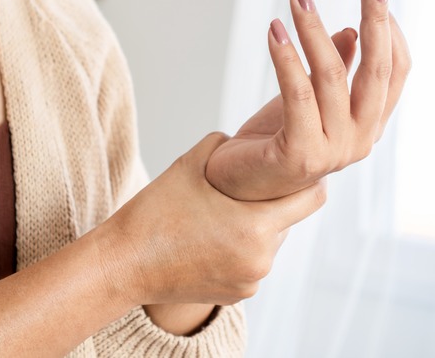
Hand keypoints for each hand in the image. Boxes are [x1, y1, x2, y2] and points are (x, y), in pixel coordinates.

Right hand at [98, 132, 326, 305]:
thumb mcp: (190, 164)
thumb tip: (249, 140)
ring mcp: (251, 281)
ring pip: (271, 243)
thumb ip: (227, 145)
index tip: (297, 168)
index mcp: (255, 226)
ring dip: (257, 228)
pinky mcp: (239, 295)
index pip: (312, 198)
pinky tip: (214, 239)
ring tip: (224, 215)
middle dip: (274, 204)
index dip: (309, 179)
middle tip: (249, 189)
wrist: (122, 265)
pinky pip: (253, 264)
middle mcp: (261, 259)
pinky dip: (242, 250)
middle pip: (289, 221)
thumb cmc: (154, 213)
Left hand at [206, 0, 411, 200]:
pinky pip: (298, 94)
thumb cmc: (275, 140)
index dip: (391, 29)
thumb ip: (337, 71)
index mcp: (369, 125)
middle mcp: (360, 140)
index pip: (395, 72)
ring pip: (331, 76)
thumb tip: (352, 32)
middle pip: (377, 71)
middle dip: (376, 20)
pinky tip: (275, 30)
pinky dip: (286, 57)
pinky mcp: (301, 154)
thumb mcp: (310, 99)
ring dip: (313, 29)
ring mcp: (334, 151)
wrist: (237, 186)